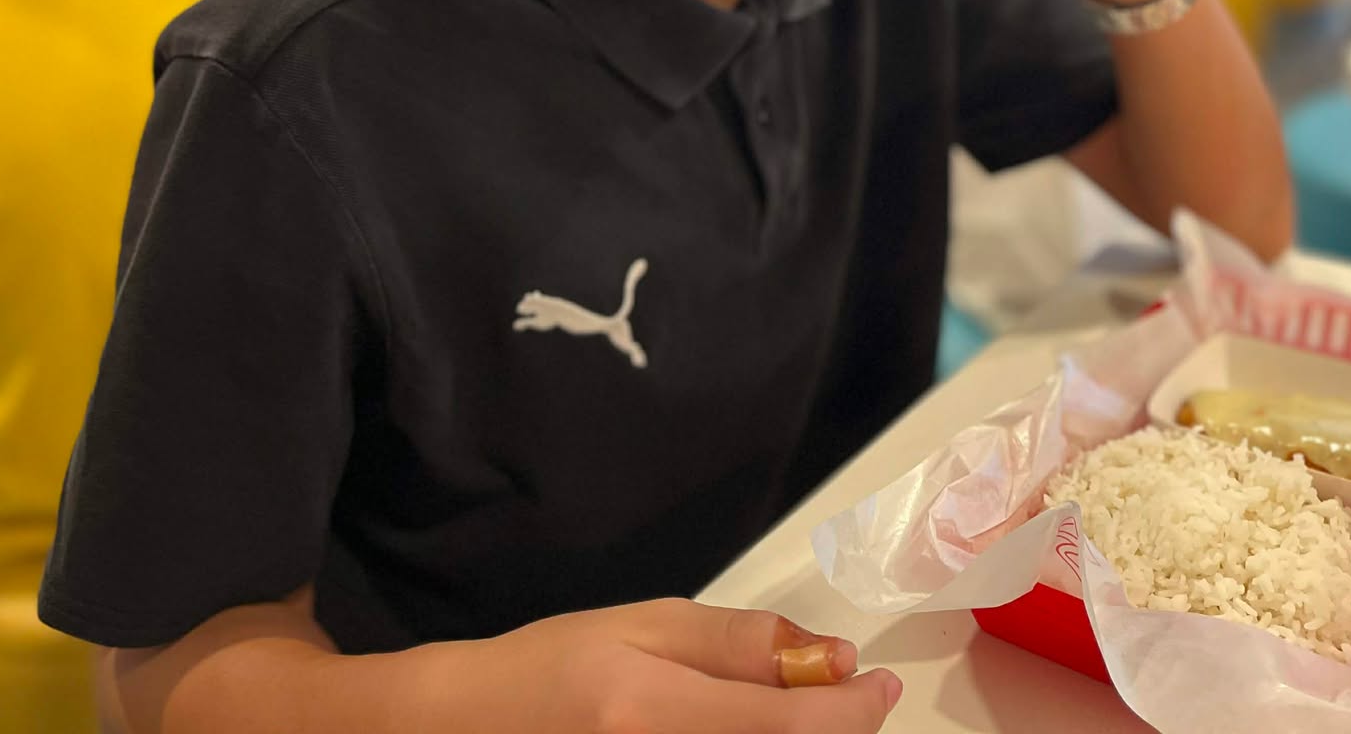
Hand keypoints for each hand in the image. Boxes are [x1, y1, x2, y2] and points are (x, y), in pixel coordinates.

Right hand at [481, 599, 901, 733]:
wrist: (470, 728)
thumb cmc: (554, 665)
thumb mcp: (644, 628)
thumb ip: (737, 644)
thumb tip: (829, 657)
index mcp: (653, 714)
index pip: (792, 727)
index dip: (854, 710)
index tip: (880, 683)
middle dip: (836, 730)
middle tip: (838, 696)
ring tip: (794, 710)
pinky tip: (751, 728)